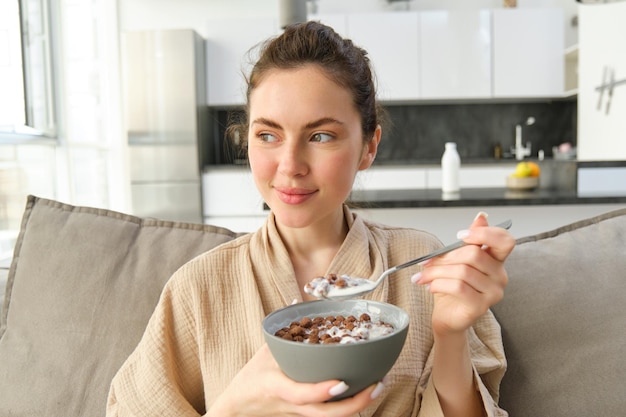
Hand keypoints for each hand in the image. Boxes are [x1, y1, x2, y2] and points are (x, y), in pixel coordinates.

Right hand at [208, 343, 382, 416]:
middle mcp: (292, 405)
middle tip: (377, 383)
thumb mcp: (265, 351)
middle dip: (356, 402)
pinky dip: (350, 404)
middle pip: (326, 414)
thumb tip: (297, 301)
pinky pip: (331, 414)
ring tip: (378, 385)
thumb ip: (283, 328)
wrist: (240, 407)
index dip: (321, 390)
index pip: (300, 394)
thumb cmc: (253, 378)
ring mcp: (301, 414)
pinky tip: (366, 390)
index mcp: (278, 386)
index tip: (342, 382)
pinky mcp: (307, 416)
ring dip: (359, 405)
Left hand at [412, 212, 515, 334]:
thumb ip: (469, 240)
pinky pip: (459, 287)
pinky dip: (439, 284)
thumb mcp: (457, 260)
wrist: (448, 316)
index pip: (505, 241)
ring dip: (436, 272)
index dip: (484, 234)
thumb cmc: (453, 288)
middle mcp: (500, 276)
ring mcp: (493, 293)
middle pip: (474, 255)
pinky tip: (431, 286)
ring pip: (462, 272)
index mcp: (496, 261)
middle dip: (445, 257)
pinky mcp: (481, 306)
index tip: (460, 236)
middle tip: (426, 262)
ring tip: (423, 276)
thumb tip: (481, 216)